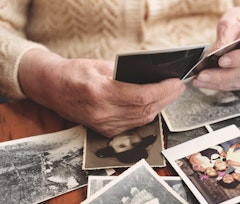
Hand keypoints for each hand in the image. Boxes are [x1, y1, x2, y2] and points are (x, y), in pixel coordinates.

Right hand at [19, 49, 184, 137]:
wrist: (53, 89)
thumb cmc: (75, 73)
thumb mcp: (100, 65)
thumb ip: (125, 73)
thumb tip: (152, 76)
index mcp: (100, 93)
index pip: (141, 96)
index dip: (162, 90)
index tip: (176, 82)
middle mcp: (103, 114)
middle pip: (145, 109)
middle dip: (167, 98)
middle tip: (179, 87)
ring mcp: (104, 125)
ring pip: (142, 119)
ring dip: (160, 106)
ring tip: (171, 94)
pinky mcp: (106, 131)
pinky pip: (134, 124)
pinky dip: (147, 113)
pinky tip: (155, 103)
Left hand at [192, 7, 239, 90]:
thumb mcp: (231, 21)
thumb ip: (224, 37)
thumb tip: (214, 53)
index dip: (239, 59)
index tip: (221, 61)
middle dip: (221, 76)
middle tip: (202, 75)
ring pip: (238, 81)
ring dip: (217, 83)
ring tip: (199, 80)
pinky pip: (234, 84)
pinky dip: (218, 85)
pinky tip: (205, 82)